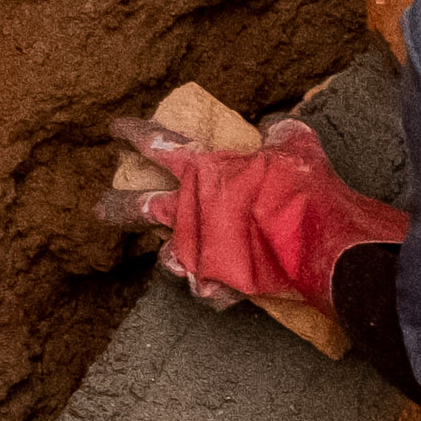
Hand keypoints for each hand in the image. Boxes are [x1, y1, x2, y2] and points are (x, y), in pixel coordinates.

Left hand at [99, 116, 404, 310]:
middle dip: (118, 207)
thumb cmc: (302, 189)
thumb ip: (279, 133)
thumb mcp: (295, 144)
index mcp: (204, 171)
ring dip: (169, 258)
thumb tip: (275, 129)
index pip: (159, 145)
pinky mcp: (222, 283)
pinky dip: (210, 291)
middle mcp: (192, 211)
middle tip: (100, 209)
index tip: (115, 129)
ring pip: (168, 258)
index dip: (134, 134)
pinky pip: (206, 292)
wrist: (319, 241)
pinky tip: (214, 289)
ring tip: (170, 261)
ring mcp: (202, 250)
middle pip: (141, 207)